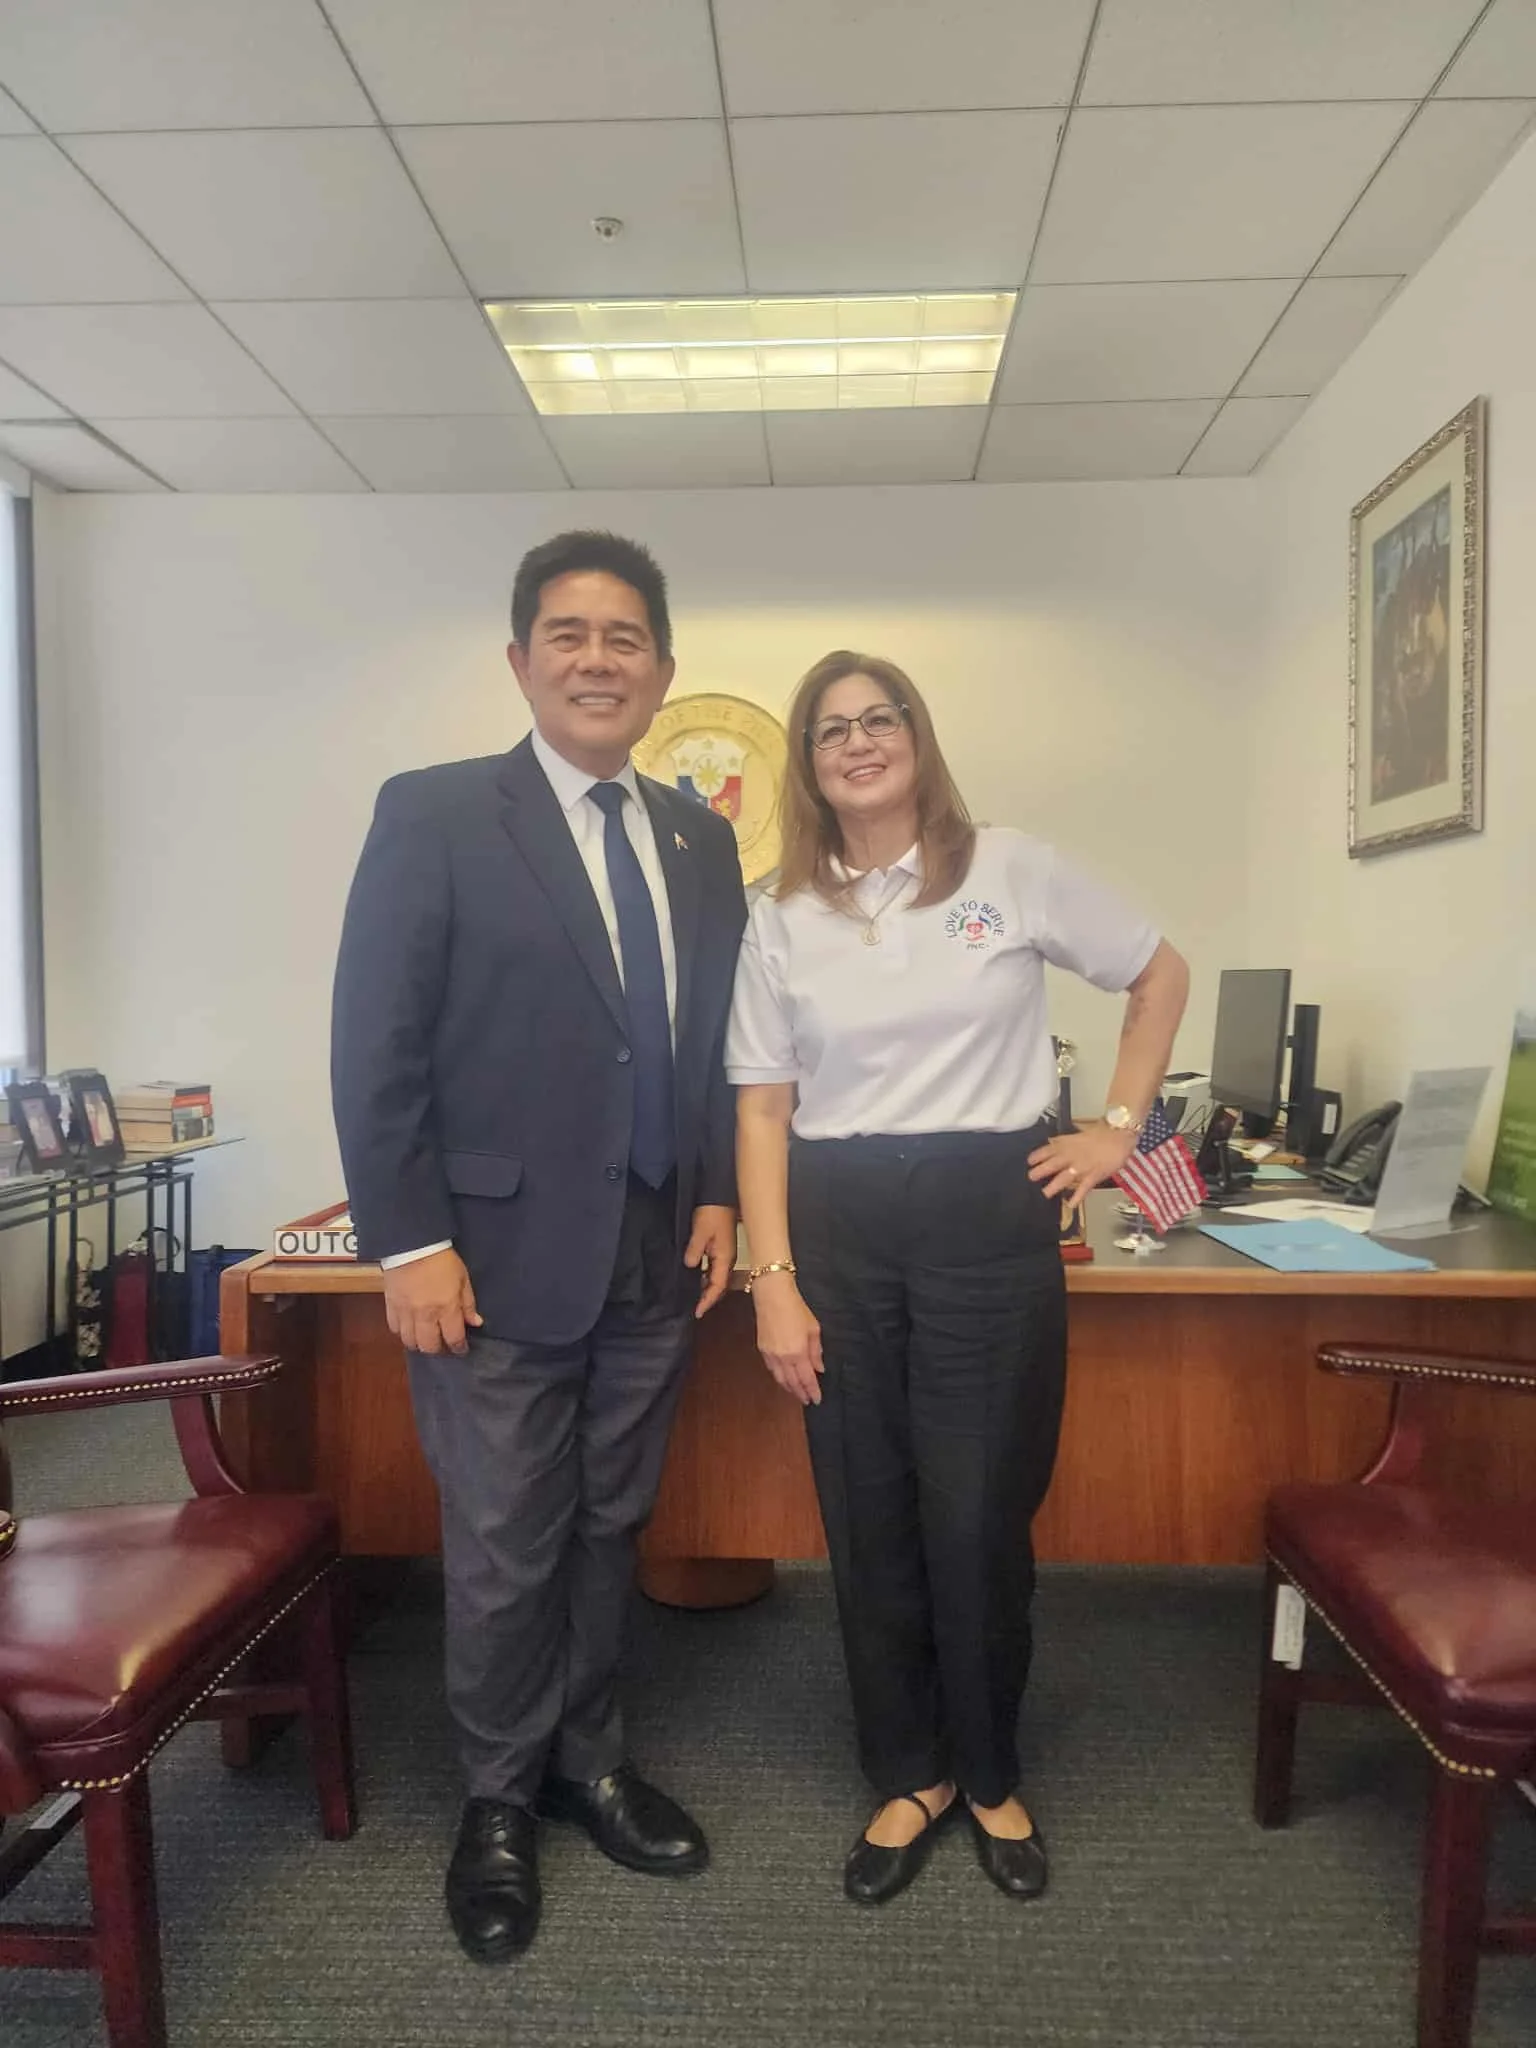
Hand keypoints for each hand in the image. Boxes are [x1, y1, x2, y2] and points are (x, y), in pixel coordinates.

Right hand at [382, 1247, 482, 1355]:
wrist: (412, 1244)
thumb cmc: (442, 1259)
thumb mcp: (463, 1278)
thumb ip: (468, 1303)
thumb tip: (475, 1323)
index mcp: (446, 1308)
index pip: (454, 1338)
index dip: (459, 1347)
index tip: (461, 1349)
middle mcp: (425, 1315)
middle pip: (429, 1346)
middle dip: (438, 1350)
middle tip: (443, 1344)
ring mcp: (405, 1312)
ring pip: (409, 1342)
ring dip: (419, 1344)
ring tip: (426, 1338)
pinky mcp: (390, 1306)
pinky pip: (394, 1328)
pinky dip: (402, 1331)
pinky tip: (409, 1326)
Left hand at [684, 1204, 737, 1318]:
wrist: (721, 1195)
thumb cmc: (713, 1212)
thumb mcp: (700, 1231)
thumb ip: (695, 1250)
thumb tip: (690, 1266)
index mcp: (724, 1258)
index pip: (717, 1286)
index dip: (707, 1300)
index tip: (698, 1312)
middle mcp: (727, 1259)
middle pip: (719, 1286)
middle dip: (708, 1298)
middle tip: (695, 1308)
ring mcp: (725, 1253)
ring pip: (717, 1278)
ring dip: (707, 1288)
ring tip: (694, 1296)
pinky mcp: (722, 1247)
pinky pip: (715, 1268)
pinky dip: (707, 1276)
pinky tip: (697, 1276)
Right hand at [752, 1272, 823, 1405]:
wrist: (772, 1296)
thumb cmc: (795, 1308)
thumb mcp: (813, 1329)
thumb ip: (816, 1351)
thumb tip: (819, 1368)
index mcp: (798, 1352)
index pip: (807, 1379)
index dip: (813, 1391)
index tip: (817, 1399)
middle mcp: (783, 1357)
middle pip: (793, 1383)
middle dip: (801, 1393)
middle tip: (807, 1401)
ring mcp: (771, 1355)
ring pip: (780, 1379)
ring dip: (789, 1389)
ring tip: (797, 1393)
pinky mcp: (762, 1350)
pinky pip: (772, 1370)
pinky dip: (779, 1378)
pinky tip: (784, 1379)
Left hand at [1028, 1125, 1137, 1213]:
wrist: (1120, 1132)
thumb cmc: (1103, 1132)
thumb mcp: (1081, 1133)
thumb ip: (1068, 1140)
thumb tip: (1055, 1142)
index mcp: (1069, 1143)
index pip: (1049, 1148)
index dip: (1038, 1155)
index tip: (1029, 1161)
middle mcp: (1072, 1154)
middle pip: (1052, 1164)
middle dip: (1040, 1171)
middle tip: (1031, 1177)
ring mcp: (1083, 1166)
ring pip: (1064, 1177)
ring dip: (1053, 1186)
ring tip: (1045, 1193)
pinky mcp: (1094, 1175)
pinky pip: (1084, 1188)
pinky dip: (1077, 1197)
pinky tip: (1071, 1204)